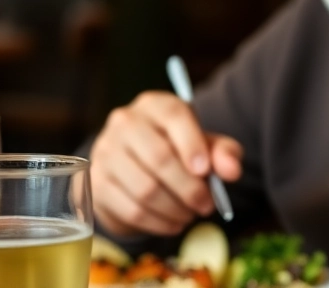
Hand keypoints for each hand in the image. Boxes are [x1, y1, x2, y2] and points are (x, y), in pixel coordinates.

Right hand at [89, 91, 242, 236]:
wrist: (133, 168)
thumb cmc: (175, 152)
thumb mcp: (204, 146)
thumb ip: (224, 153)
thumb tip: (232, 171)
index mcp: (154, 105)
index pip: (173, 115)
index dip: (192, 144)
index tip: (205, 172)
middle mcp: (124, 122)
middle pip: (159, 157)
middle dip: (189, 188)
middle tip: (206, 205)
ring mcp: (105, 152)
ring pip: (145, 189)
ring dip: (175, 209)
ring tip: (190, 215)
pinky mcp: (96, 184)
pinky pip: (131, 210)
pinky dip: (158, 223)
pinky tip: (173, 223)